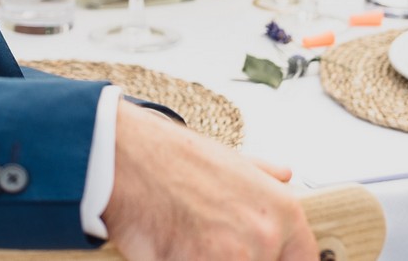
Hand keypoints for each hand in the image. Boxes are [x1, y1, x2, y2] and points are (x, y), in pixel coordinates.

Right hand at [103, 100, 317, 260]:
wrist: (122, 158)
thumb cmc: (168, 157)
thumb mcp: (227, 158)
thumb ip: (262, 176)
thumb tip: (285, 174)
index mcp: (282, 211)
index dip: (277, 260)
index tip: (255, 255)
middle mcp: (266, 236)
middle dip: (231, 255)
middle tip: (203, 239)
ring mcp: (234, 256)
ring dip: (198, 256)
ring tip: (179, 237)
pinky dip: (174, 259)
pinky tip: (163, 245)